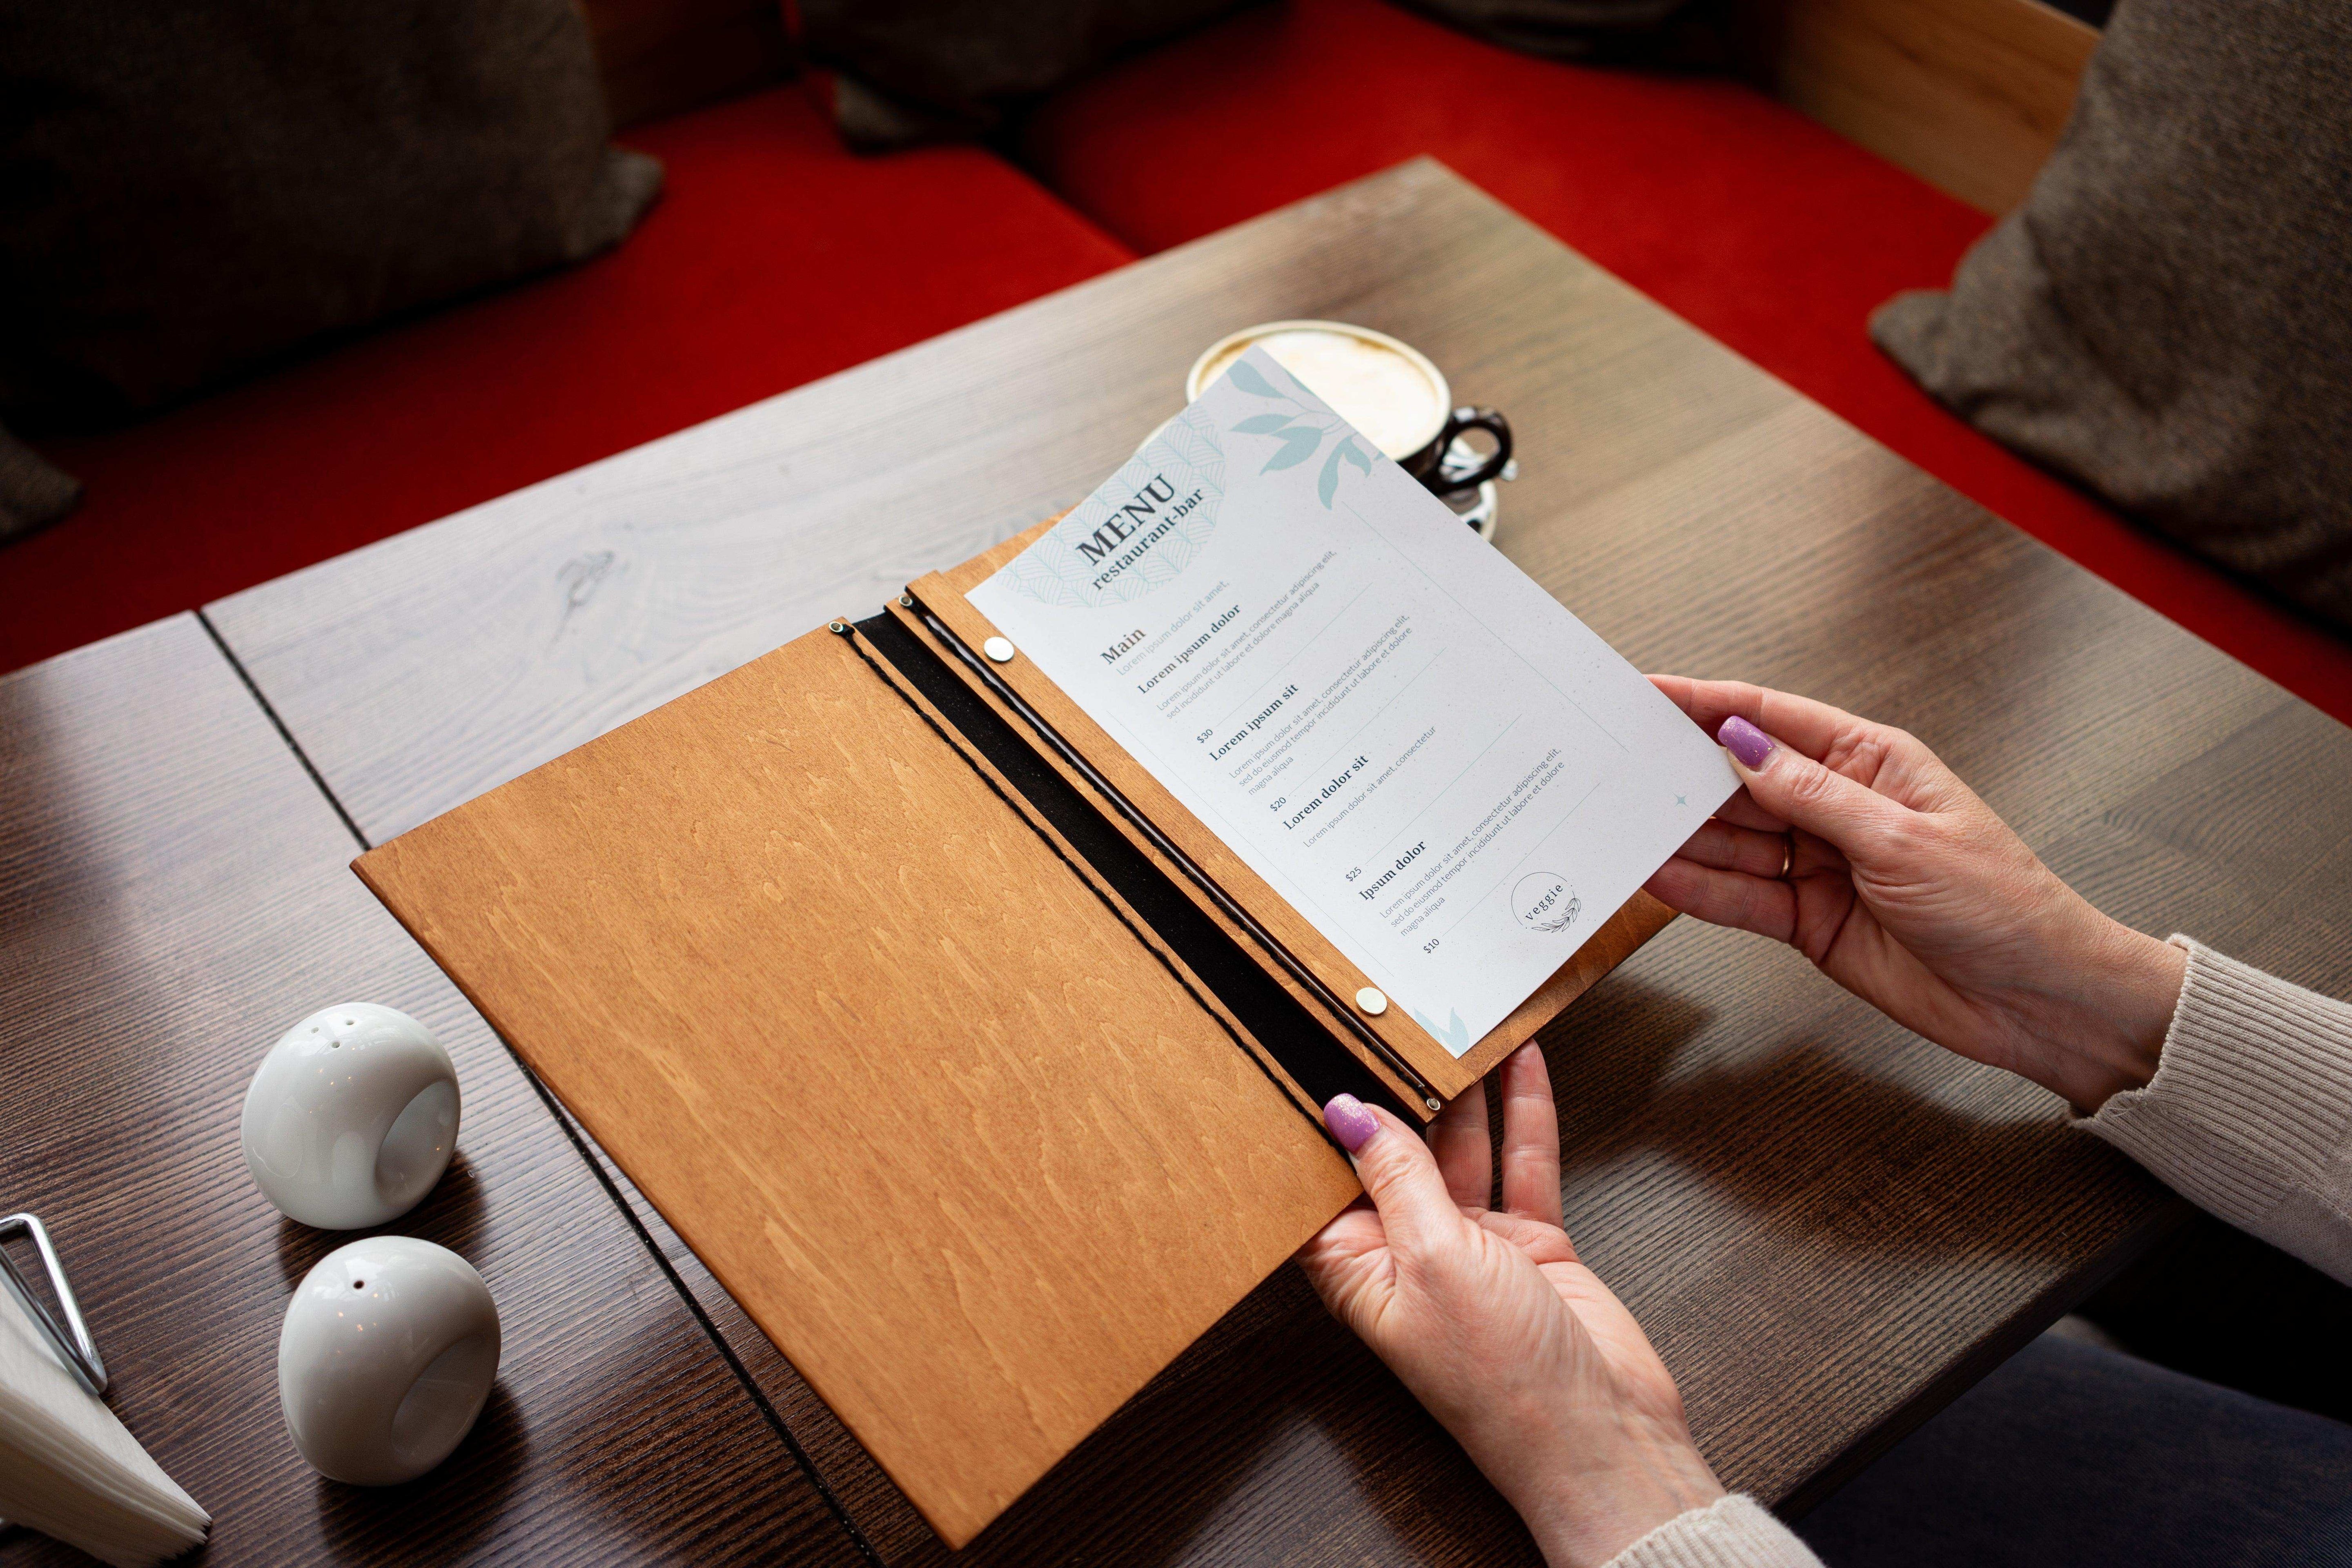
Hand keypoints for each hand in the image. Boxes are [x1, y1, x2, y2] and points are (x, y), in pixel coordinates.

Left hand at [1298, 1046, 1721, 1567]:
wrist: (1601, 1435)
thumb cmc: (1503, 1380)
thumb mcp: (1434, 1258)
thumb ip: (1397, 1177)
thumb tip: (1349, 1114)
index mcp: (1360, 1271)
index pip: (1325, 1182)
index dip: (1322, 1124)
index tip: (1319, 1053)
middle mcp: (1410, 1255)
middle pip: (1395, 1156)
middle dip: (1399, 1093)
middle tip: (1397, 1019)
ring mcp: (1472, 1247)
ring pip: (1462, 1149)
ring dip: (1465, 1092)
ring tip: (1458, 1023)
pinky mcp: (1529, 1243)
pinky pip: (1521, 1164)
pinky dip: (1523, 1114)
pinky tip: (1522, 1064)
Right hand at [1644, 677, 2185, 1111]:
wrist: (2037, 998)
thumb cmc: (2002, 905)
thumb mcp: (1902, 838)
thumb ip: (1811, 794)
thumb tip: (1742, 744)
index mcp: (1872, 762)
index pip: (1774, 719)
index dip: (1708, 702)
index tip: (1649, 691)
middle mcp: (1838, 807)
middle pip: (1740, 779)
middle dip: (1680, 771)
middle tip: (1616, 765)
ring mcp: (1818, 865)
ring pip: (1731, 841)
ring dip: (1680, 834)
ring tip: (1622, 823)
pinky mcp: (1806, 921)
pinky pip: (1740, 898)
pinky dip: (1698, 889)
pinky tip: (1659, 875)